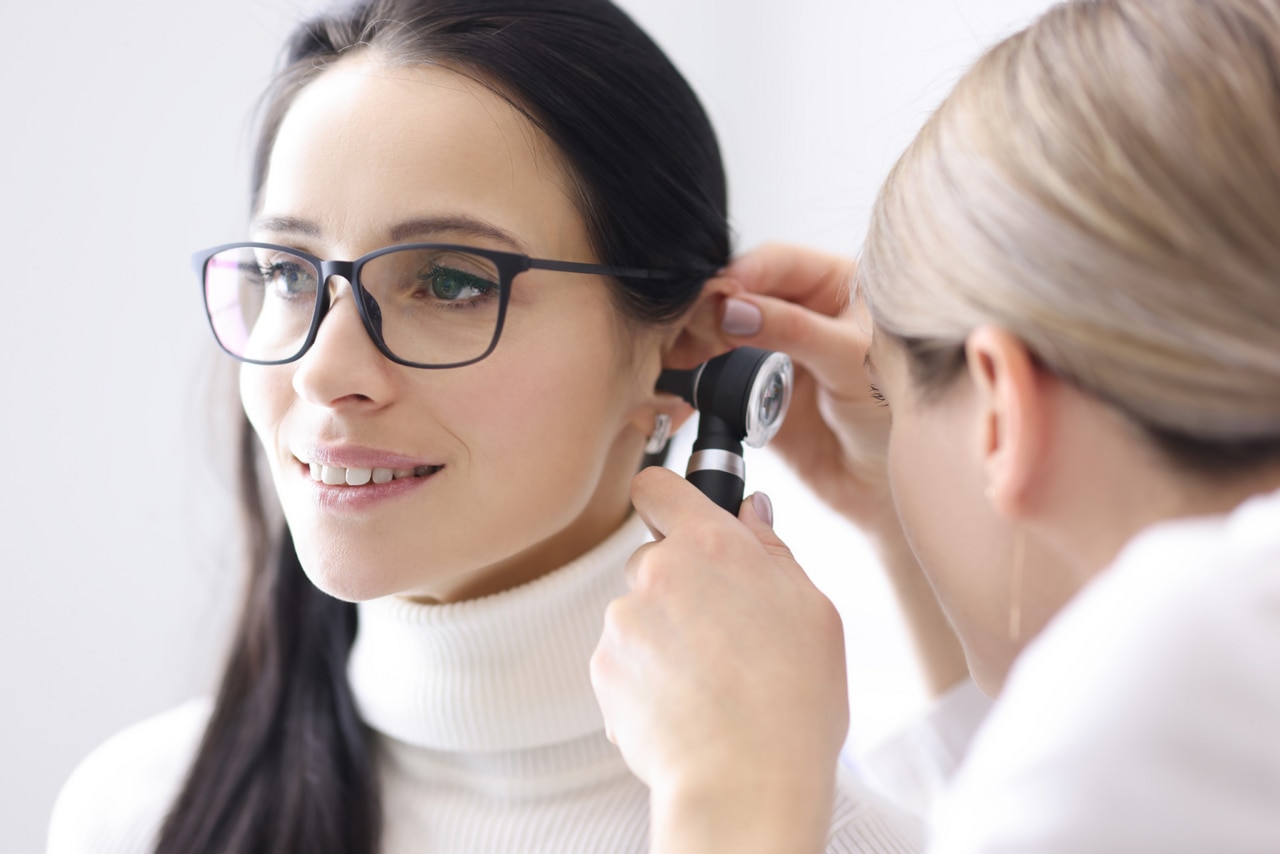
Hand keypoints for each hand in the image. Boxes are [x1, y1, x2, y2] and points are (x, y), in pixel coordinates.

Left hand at [592, 467, 847, 853]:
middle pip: (652, 558)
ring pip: (638, 614)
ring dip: (662, 637)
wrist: (746, 782)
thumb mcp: (812, 611)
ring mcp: (623, 623)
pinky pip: (622, 661)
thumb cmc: (792, 702)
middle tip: (722, 632)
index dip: (667, 497)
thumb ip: (772, 550)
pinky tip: (685, 707)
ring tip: (709, 683)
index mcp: (710, 545)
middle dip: (678, 585)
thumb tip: (752, 511)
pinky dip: (645, 678)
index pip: (659, 486)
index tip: (676, 514)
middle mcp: (656, 573)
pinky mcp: (602, 670)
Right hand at [718, 243, 969, 695]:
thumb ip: (796, 331)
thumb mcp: (854, 361)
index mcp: (835, 286)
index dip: (740, 277)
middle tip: (685, 339)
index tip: (714, 298)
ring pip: (716, 339)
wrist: (887, 493)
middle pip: (737, 299)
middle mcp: (800, 314)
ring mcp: (771, 356)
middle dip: (706, 317)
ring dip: (689, 353)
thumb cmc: (895, 417)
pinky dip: (689, 392)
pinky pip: (711, 384)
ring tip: (672, 369)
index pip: (776, 264)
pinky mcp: (749, 397)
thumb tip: (735, 308)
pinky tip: (676, 400)